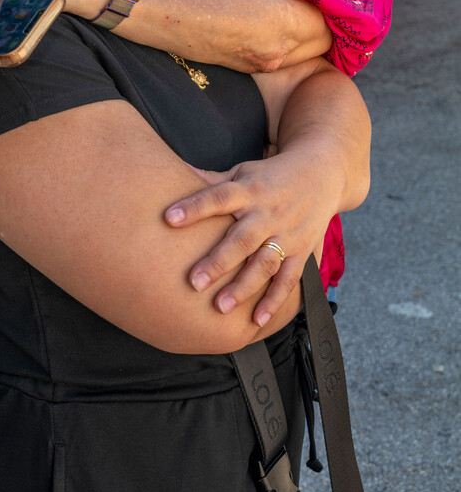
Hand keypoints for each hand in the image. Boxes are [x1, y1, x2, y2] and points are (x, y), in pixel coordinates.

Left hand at [164, 152, 332, 327]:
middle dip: (218, 261)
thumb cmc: (270, 176)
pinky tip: (257, 320)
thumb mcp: (242, 171)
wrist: (322, 174)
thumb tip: (176, 173)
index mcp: (248, 190)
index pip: (218, 197)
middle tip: (193, 282)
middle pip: (241, 239)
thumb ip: (211, 181)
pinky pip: (289, 279)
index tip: (169, 219)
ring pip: (264, 264)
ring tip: (220, 307)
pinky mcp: (301, 251)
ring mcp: (286, 234)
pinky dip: (275, 300)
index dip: (194, 207)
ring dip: (244, 287)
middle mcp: (267, 213)